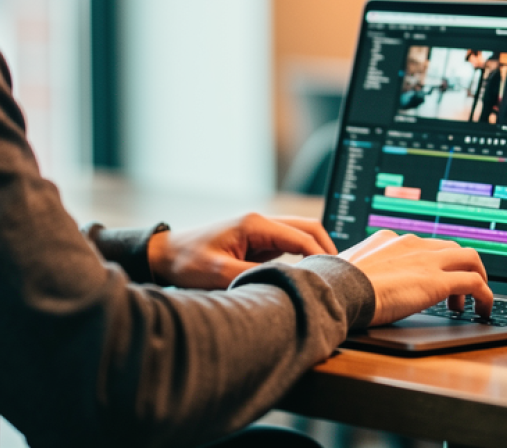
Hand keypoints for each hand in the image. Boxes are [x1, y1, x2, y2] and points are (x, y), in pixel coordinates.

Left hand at [147, 214, 337, 288]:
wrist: (166, 255)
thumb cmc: (187, 261)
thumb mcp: (217, 273)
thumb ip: (251, 276)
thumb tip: (284, 284)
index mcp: (255, 224)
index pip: (300, 237)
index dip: (319, 254)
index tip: (332, 274)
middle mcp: (261, 223)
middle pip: (306, 228)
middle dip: (326, 246)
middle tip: (340, 271)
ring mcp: (260, 232)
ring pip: (299, 235)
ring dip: (316, 250)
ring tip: (329, 273)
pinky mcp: (257, 243)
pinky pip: (288, 245)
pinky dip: (303, 255)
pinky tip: (309, 272)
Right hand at [339, 230, 492, 325]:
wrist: (338, 289)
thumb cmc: (336, 285)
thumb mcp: (349, 269)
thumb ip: (361, 271)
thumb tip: (352, 284)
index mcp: (390, 240)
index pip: (424, 245)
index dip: (434, 263)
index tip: (432, 280)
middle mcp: (411, 244)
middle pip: (450, 247)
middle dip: (459, 268)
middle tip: (457, 293)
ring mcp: (426, 260)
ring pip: (469, 258)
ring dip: (477, 278)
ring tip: (474, 302)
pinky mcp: (437, 281)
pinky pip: (475, 283)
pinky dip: (485, 295)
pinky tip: (483, 309)